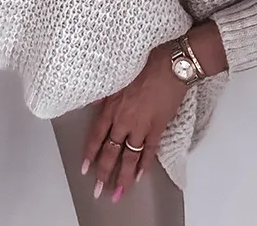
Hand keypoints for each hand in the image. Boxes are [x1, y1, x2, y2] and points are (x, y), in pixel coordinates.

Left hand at [82, 42, 187, 202]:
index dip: (90, 153)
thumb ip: (106, 92)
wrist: (171, 65)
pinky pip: (150, 151)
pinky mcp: (158, 127)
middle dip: (104, 172)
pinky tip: (140, 175)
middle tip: (98, 190)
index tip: (85, 168)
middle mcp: (124, 119)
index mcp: (112, 106)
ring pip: (129, 156)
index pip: (96, 135)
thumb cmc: (145, 63)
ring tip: (119, 191)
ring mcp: (141, 125)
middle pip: (111, 151)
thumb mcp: (119, 74)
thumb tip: (93, 102)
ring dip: (123, 175)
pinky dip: (145, 164)